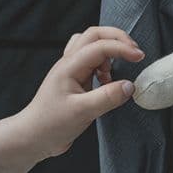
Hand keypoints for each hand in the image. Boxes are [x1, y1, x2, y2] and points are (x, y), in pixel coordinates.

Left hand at [19, 26, 142, 157]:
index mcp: (69, 66)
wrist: (33, 137)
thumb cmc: (51, 124)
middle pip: (95, 35)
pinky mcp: (75, 81)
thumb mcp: (82, 112)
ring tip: (116, 72)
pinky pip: (91, 61)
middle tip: (134, 54)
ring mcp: (71, 71)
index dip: (122, 48)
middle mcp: (69, 63)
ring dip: (109, 51)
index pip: (100, 46)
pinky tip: (107, 82)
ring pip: (91, 45)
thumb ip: (107, 97)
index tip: (140, 58)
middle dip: (117, 39)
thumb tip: (130, 86)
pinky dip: (103, 64)